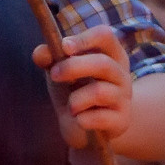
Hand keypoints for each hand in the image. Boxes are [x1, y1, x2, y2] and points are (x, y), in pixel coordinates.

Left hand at [33, 25, 130, 148]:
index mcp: (110, 55)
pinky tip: (81, 120)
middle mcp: (122, 74)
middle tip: (54, 75)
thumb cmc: (74, 91)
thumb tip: (40, 54)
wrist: (85, 129)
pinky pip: (100, 118)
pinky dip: (83, 119)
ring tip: (71, 106)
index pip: (105, 35)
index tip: (64, 47)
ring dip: (75, 100)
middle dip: (72, 67)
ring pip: (99, 92)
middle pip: (103, 63)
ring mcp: (124, 98)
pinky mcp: (121, 121)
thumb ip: (49, 58)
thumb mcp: (60, 70)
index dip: (84, 39)